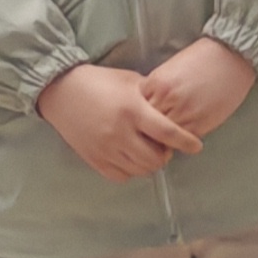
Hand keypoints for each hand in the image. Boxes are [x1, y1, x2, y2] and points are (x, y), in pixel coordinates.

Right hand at [36, 63, 202, 182]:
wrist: (61, 90)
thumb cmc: (99, 81)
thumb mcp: (129, 81)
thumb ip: (152, 96)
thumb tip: (173, 108)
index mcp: (133, 110)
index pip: (168, 133)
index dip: (186, 142)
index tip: (196, 146)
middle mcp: (120, 133)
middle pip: (156, 159)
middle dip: (165, 155)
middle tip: (164, 147)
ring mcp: (106, 148)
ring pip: (140, 170)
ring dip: (149, 163)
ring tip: (147, 151)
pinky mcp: (94, 158)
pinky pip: (121, 176)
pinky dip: (130, 170)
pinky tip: (129, 158)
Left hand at [138, 37, 256, 139]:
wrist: (231, 56)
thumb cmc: (203, 59)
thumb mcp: (170, 70)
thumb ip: (157, 89)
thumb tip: (150, 108)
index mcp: (155, 83)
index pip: (137, 108)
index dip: (141, 116)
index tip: (145, 119)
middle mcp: (165, 98)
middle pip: (146, 126)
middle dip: (149, 131)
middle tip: (154, 133)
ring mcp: (182, 113)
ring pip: (163, 138)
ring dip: (164, 139)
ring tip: (169, 136)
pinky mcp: (199, 124)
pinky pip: (182, 140)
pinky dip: (181, 140)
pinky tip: (184, 134)